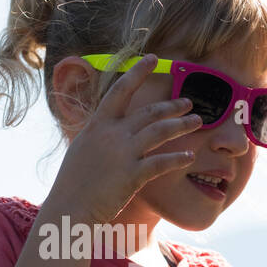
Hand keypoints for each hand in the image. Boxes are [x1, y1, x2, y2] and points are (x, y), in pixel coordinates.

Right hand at [49, 54, 202, 224]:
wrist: (69, 209)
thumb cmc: (74, 183)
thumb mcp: (81, 149)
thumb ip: (99, 134)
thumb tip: (109, 124)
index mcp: (97, 125)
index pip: (120, 89)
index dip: (138, 72)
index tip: (154, 58)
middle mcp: (111, 135)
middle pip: (150, 112)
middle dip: (173, 105)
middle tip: (189, 103)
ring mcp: (122, 154)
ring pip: (160, 131)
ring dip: (182, 124)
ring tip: (197, 121)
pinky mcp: (132, 176)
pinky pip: (162, 162)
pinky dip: (178, 157)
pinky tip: (190, 156)